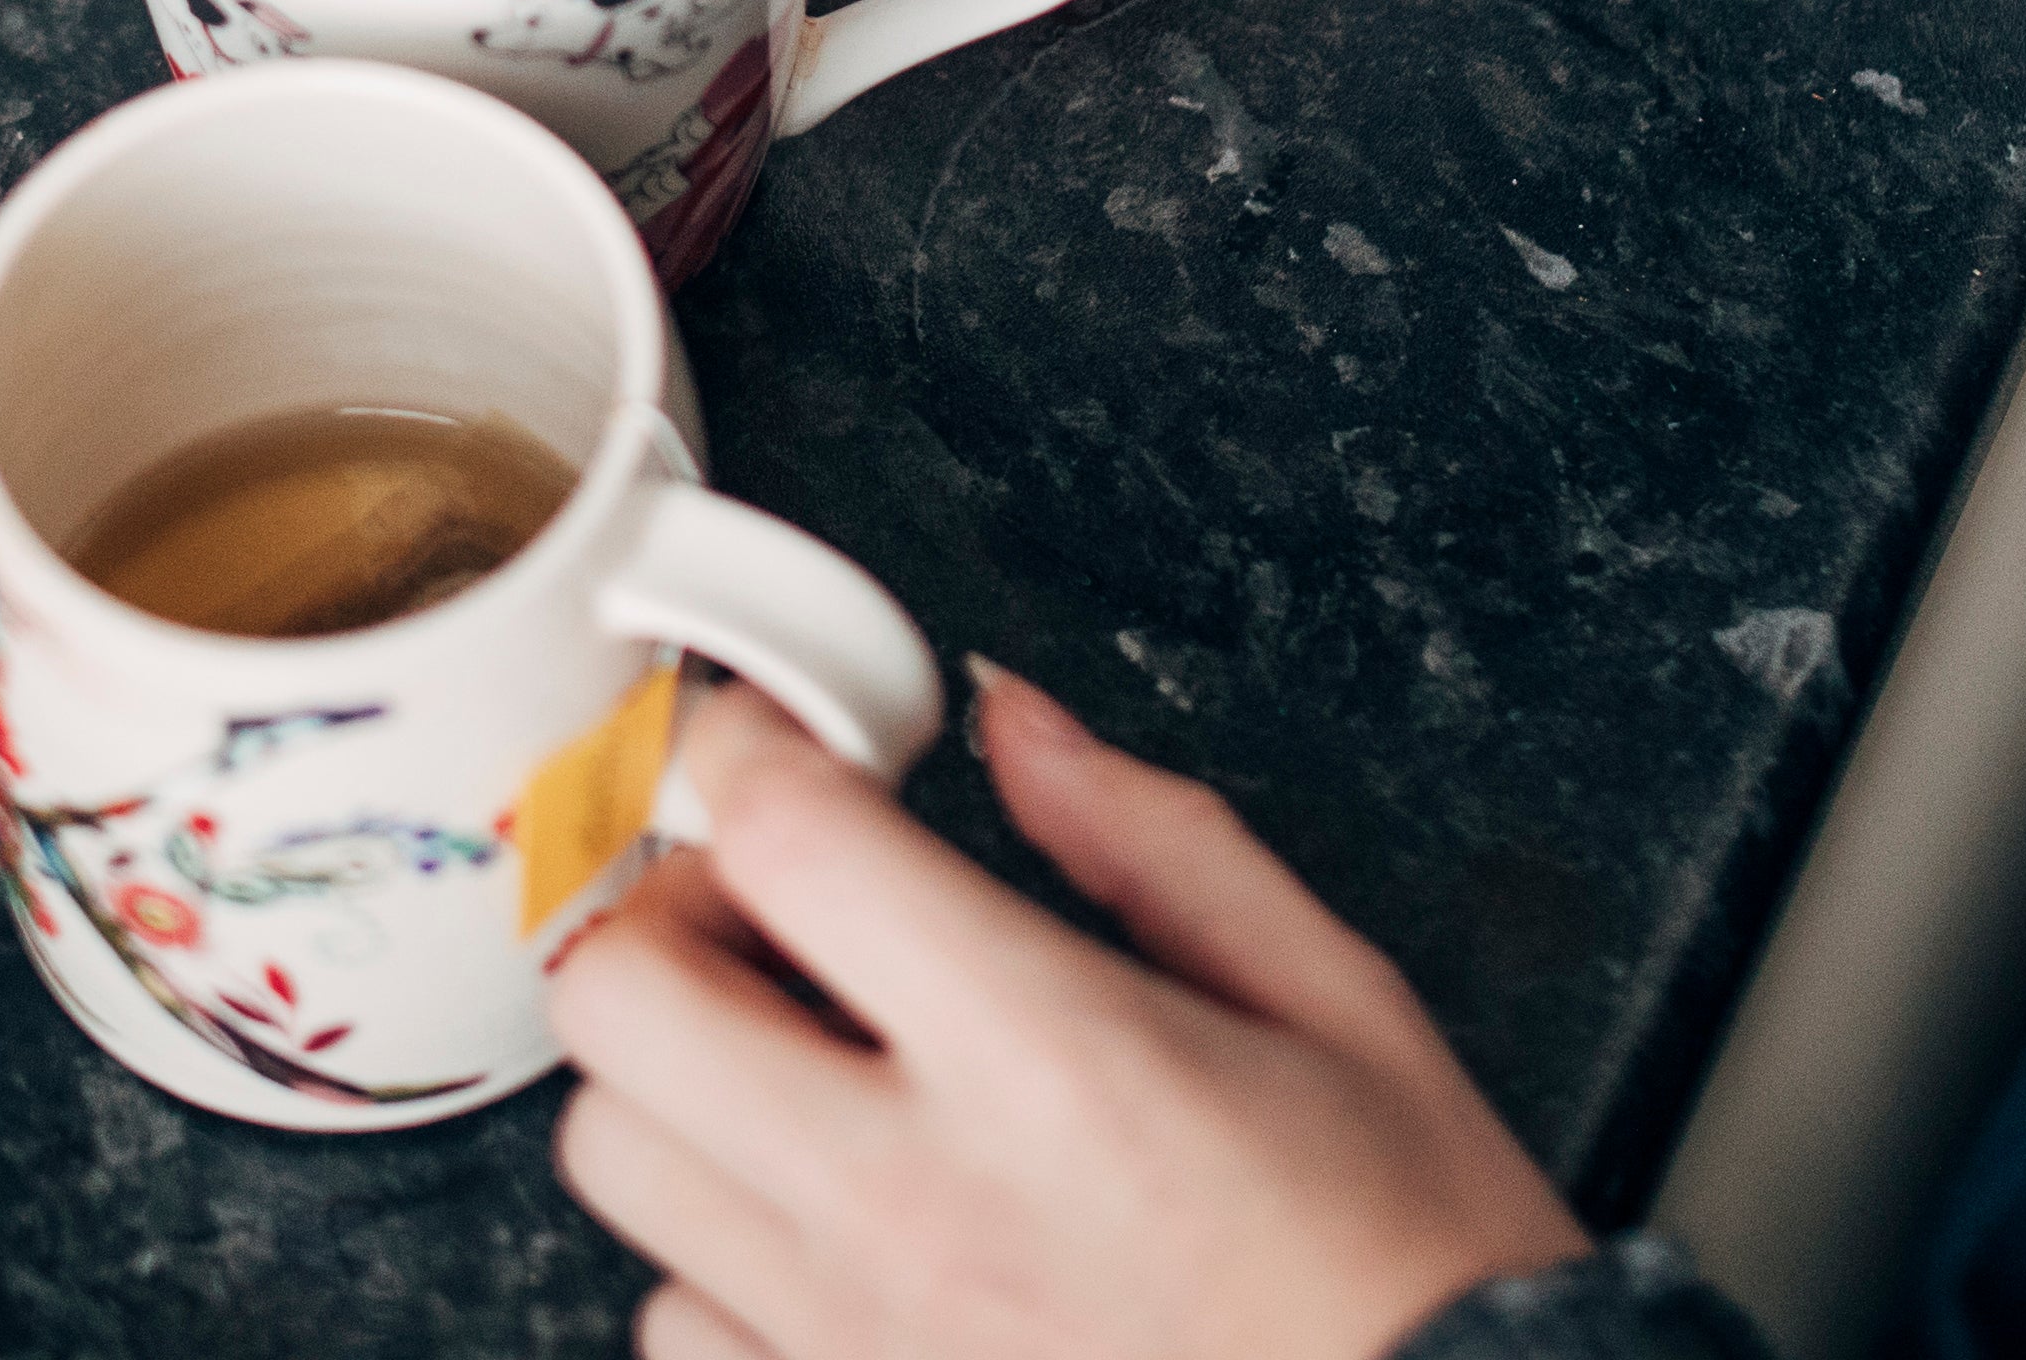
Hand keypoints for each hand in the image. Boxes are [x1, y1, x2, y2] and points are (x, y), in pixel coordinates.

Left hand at [548, 661, 1588, 1359]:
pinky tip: (827, 1227)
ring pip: (613, 1161)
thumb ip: (1155, 841)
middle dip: (676, 910)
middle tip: (776, 906)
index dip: (751, 744)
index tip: (779, 742)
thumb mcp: (1338, 1007)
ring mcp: (857, 1340)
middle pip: (624, 998)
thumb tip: (1018, 727)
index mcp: (1051, 1058)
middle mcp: (918, 1204)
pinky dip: (715, 1258)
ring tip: (797, 1067)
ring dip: (679, 1083)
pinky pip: (669, 1324)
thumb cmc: (1412, 1274)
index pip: (782, 836)